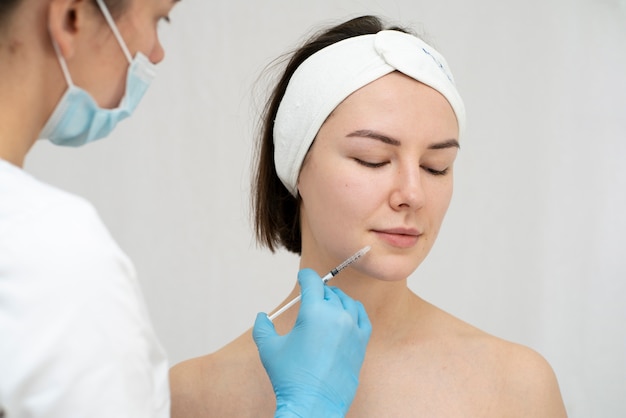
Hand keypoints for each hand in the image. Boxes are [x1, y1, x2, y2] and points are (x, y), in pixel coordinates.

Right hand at [253, 268, 371, 417]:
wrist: (313, 405)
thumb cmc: (290, 378)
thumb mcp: (269, 348)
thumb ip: (263, 327)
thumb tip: (262, 316)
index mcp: (314, 312)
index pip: (312, 282)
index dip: (305, 276)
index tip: (302, 277)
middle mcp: (336, 316)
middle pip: (328, 293)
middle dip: (317, 292)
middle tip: (310, 296)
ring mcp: (352, 329)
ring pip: (347, 302)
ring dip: (336, 299)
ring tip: (327, 304)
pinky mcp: (361, 344)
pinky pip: (362, 318)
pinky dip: (354, 311)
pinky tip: (347, 313)